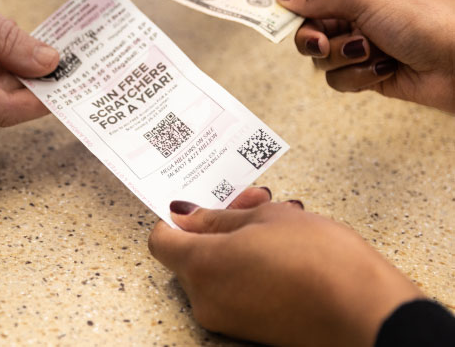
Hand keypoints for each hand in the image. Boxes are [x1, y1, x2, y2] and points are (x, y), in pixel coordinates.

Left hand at [148, 192, 421, 346]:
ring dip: (241, 241)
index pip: (162, 239)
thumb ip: (219, 217)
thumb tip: (186, 216)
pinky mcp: (253, 331)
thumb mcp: (266, 219)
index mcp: (200, 266)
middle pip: (192, 254)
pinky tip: (288, 248)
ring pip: (219, 270)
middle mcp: (206, 300)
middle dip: (220, 223)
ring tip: (282, 219)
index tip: (204, 200)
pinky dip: (253, 267)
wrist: (370, 314)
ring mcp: (229, 320)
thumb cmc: (319, 260)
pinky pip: (239, 290)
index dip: (179, 216)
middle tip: (255, 202)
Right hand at [274, 0, 454, 111]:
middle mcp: (362, 14)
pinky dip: (359, 77)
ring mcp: (366, 45)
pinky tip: (384, 69)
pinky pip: (340, 79)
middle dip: (317, 38)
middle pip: (311, 29)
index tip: (276, 14)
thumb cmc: (426, 19)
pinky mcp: (370, 73)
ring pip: (324, 58)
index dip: (296, 6)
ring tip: (372, 52)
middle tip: (323, 42)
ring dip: (345, 58)